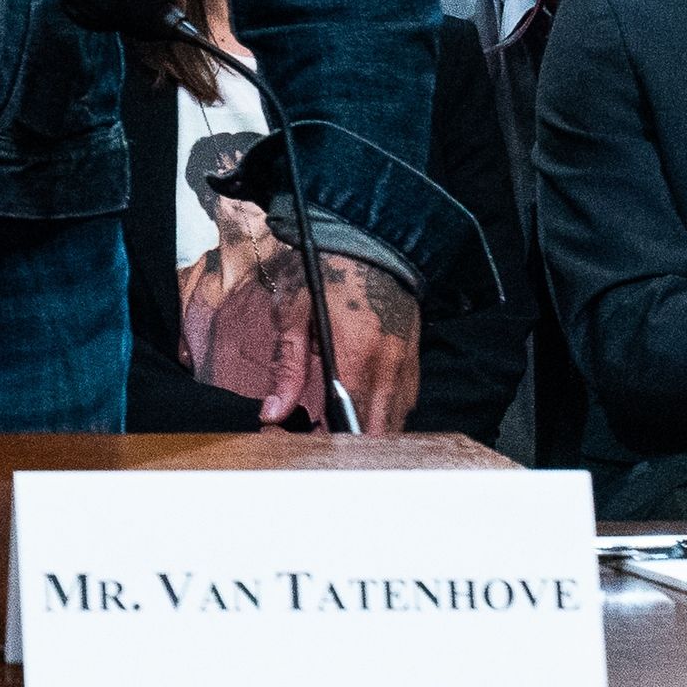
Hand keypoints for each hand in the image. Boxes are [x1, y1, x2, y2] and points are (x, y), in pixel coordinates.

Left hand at [257, 250, 420, 431]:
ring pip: (396, 421)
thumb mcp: (294, 312)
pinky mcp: (414, 358)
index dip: (326, 441)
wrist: (371, 240)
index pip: (347, 421)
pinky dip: (386, 415)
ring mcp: (407, 363)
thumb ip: (287, 367)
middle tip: (322, 446)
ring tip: (341, 434)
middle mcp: (389, 365)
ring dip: (371, 434)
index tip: (304, 446)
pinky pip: (405, 402)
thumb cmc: (325, 271)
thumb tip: (272, 413)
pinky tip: (363, 412)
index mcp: (356, 355)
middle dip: (351, 446)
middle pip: (377, 431)